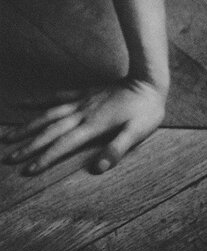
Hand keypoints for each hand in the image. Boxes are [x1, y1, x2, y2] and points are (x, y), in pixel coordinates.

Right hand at [2, 78, 166, 174]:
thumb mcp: (137, 132)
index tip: (27, 169)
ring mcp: (81, 102)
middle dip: (28, 145)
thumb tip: (97, 168)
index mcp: (92, 126)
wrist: (148, 81)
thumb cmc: (145, 110)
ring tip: (8, 135)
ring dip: (27, 126)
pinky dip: (39, 101)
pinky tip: (25, 103)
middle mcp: (82, 114)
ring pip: (47, 114)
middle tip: (7, 157)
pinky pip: (57, 97)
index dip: (45, 158)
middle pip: (49, 131)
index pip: (63, 145)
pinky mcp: (84, 93)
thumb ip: (117, 149)